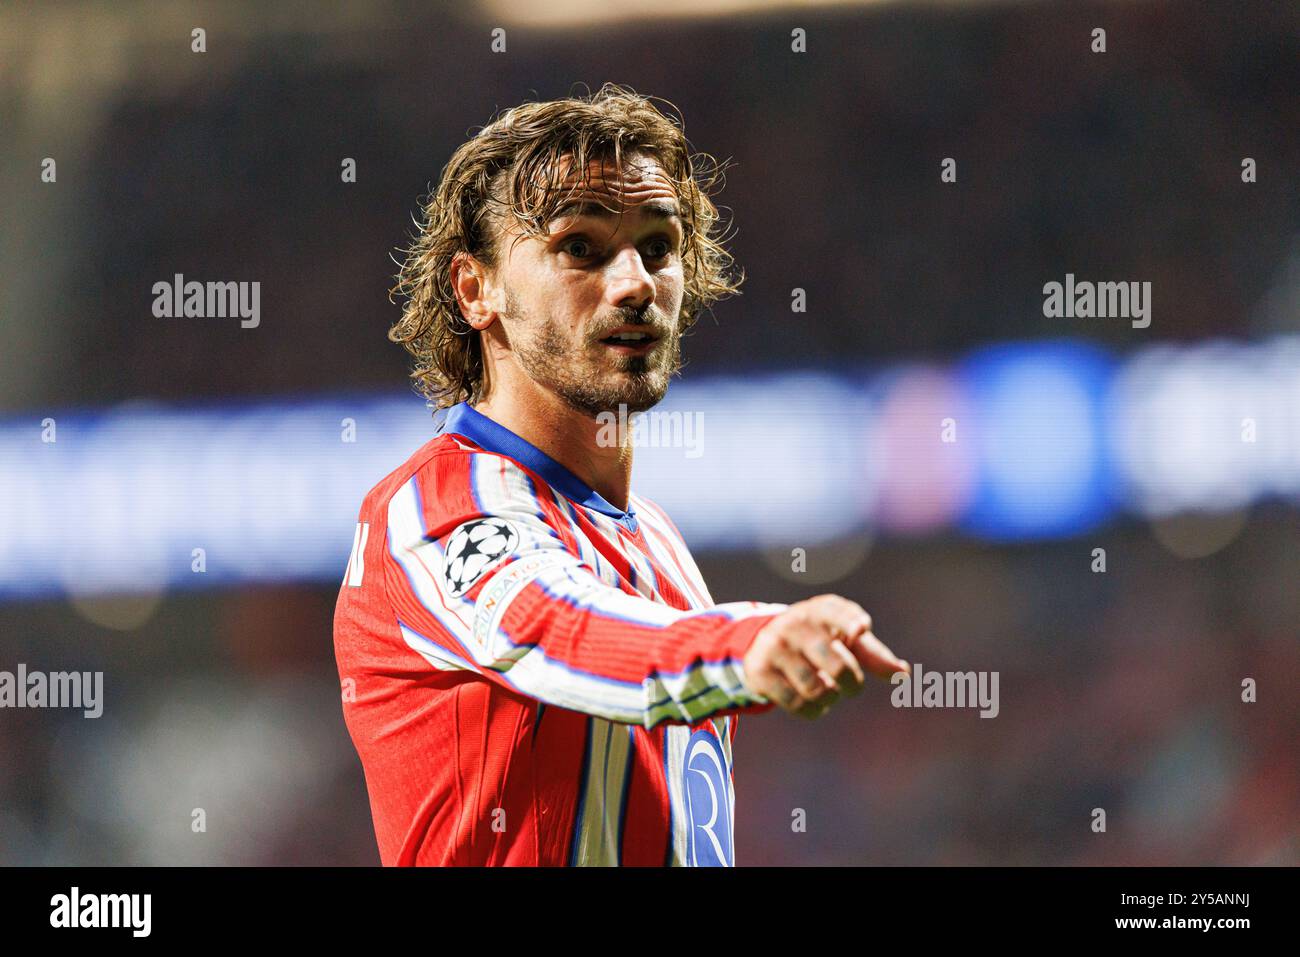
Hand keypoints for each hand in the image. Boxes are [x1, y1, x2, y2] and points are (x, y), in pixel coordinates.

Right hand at [741, 594, 909, 719]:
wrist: (766, 640)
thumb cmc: (820, 638)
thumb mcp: (845, 639)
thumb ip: (873, 654)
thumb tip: (903, 674)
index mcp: (821, 610)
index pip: (837, 612)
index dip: (850, 621)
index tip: (861, 629)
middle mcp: (795, 623)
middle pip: (834, 662)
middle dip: (851, 683)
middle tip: (852, 688)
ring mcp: (774, 646)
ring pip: (815, 688)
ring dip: (829, 698)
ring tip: (828, 692)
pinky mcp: (759, 670)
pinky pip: (795, 702)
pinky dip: (812, 710)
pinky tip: (812, 703)